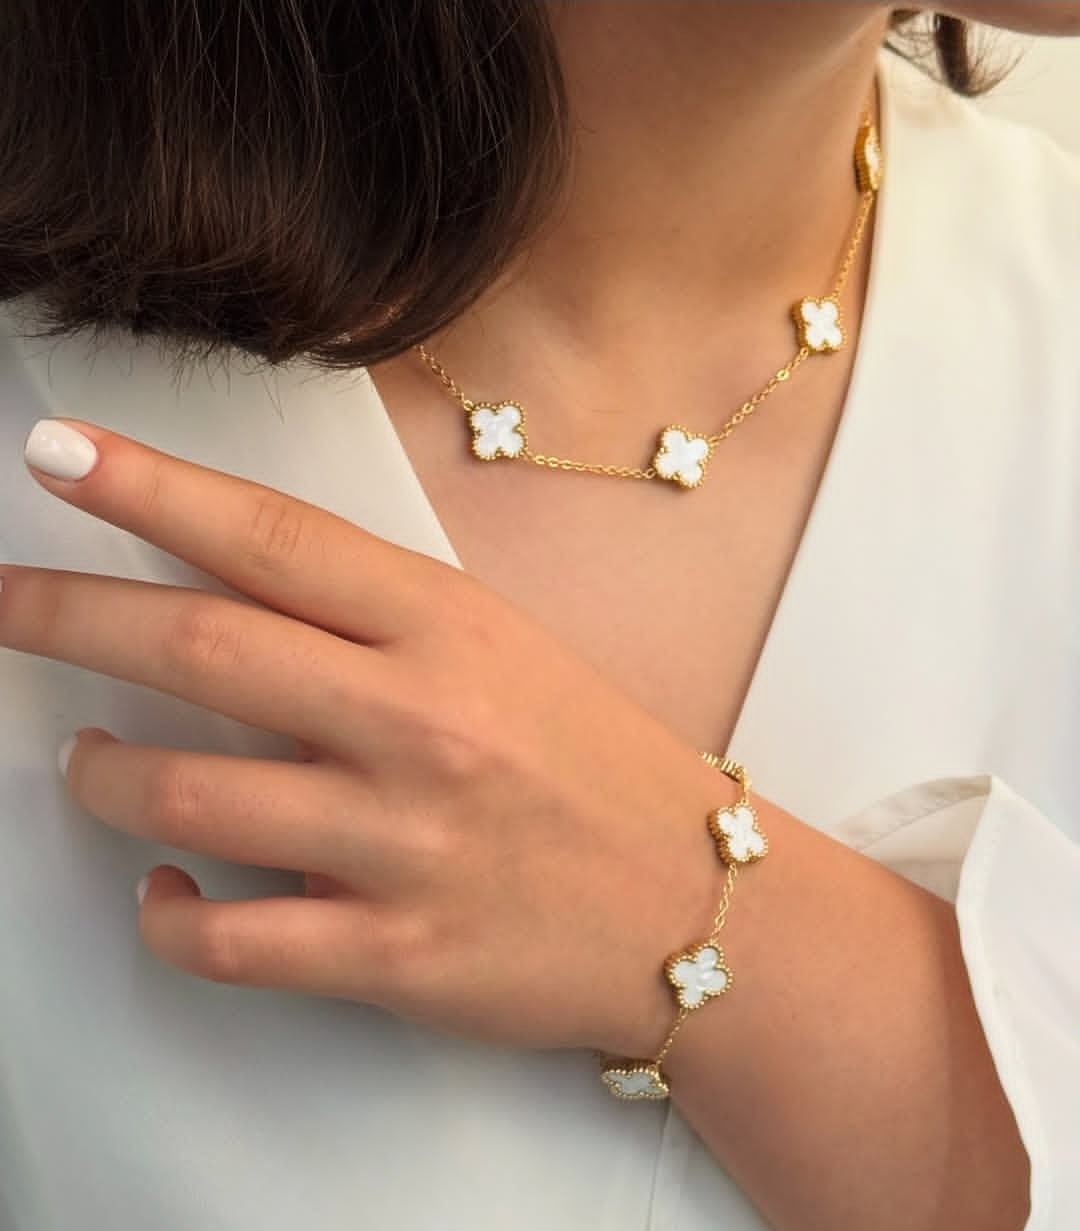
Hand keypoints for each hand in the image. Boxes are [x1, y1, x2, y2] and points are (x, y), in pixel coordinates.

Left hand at [1, 420, 729, 1056]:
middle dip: (67, 616)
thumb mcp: (503, 651)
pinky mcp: (396, 954)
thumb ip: (375, 622)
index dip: (151, 489)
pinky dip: (166, 917)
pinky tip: (166, 893)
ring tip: (91, 763)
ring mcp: (404, 843)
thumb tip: (230, 597)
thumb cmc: (597, 765)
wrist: (697, 906)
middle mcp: (420, 723)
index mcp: (449, 629)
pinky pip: (228, 939)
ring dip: (105, 779)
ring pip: (186, 799)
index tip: (60, 453)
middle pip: (199, 649)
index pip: (272, 539)